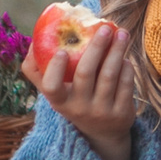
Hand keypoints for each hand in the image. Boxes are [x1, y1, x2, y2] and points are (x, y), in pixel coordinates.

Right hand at [22, 21, 136, 159]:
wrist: (102, 131)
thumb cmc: (73, 100)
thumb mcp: (55, 93)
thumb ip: (38, 69)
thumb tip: (34, 39)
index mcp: (59, 101)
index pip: (51, 87)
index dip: (55, 69)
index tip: (62, 50)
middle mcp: (78, 108)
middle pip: (85, 74)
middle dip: (95, 47)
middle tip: (104, 27)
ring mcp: (101, 111)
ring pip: (109, 75)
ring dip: (116, 51)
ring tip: (121, 33)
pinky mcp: (121, 112)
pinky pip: (125, 83)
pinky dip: (126, 67)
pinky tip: (125, 57)